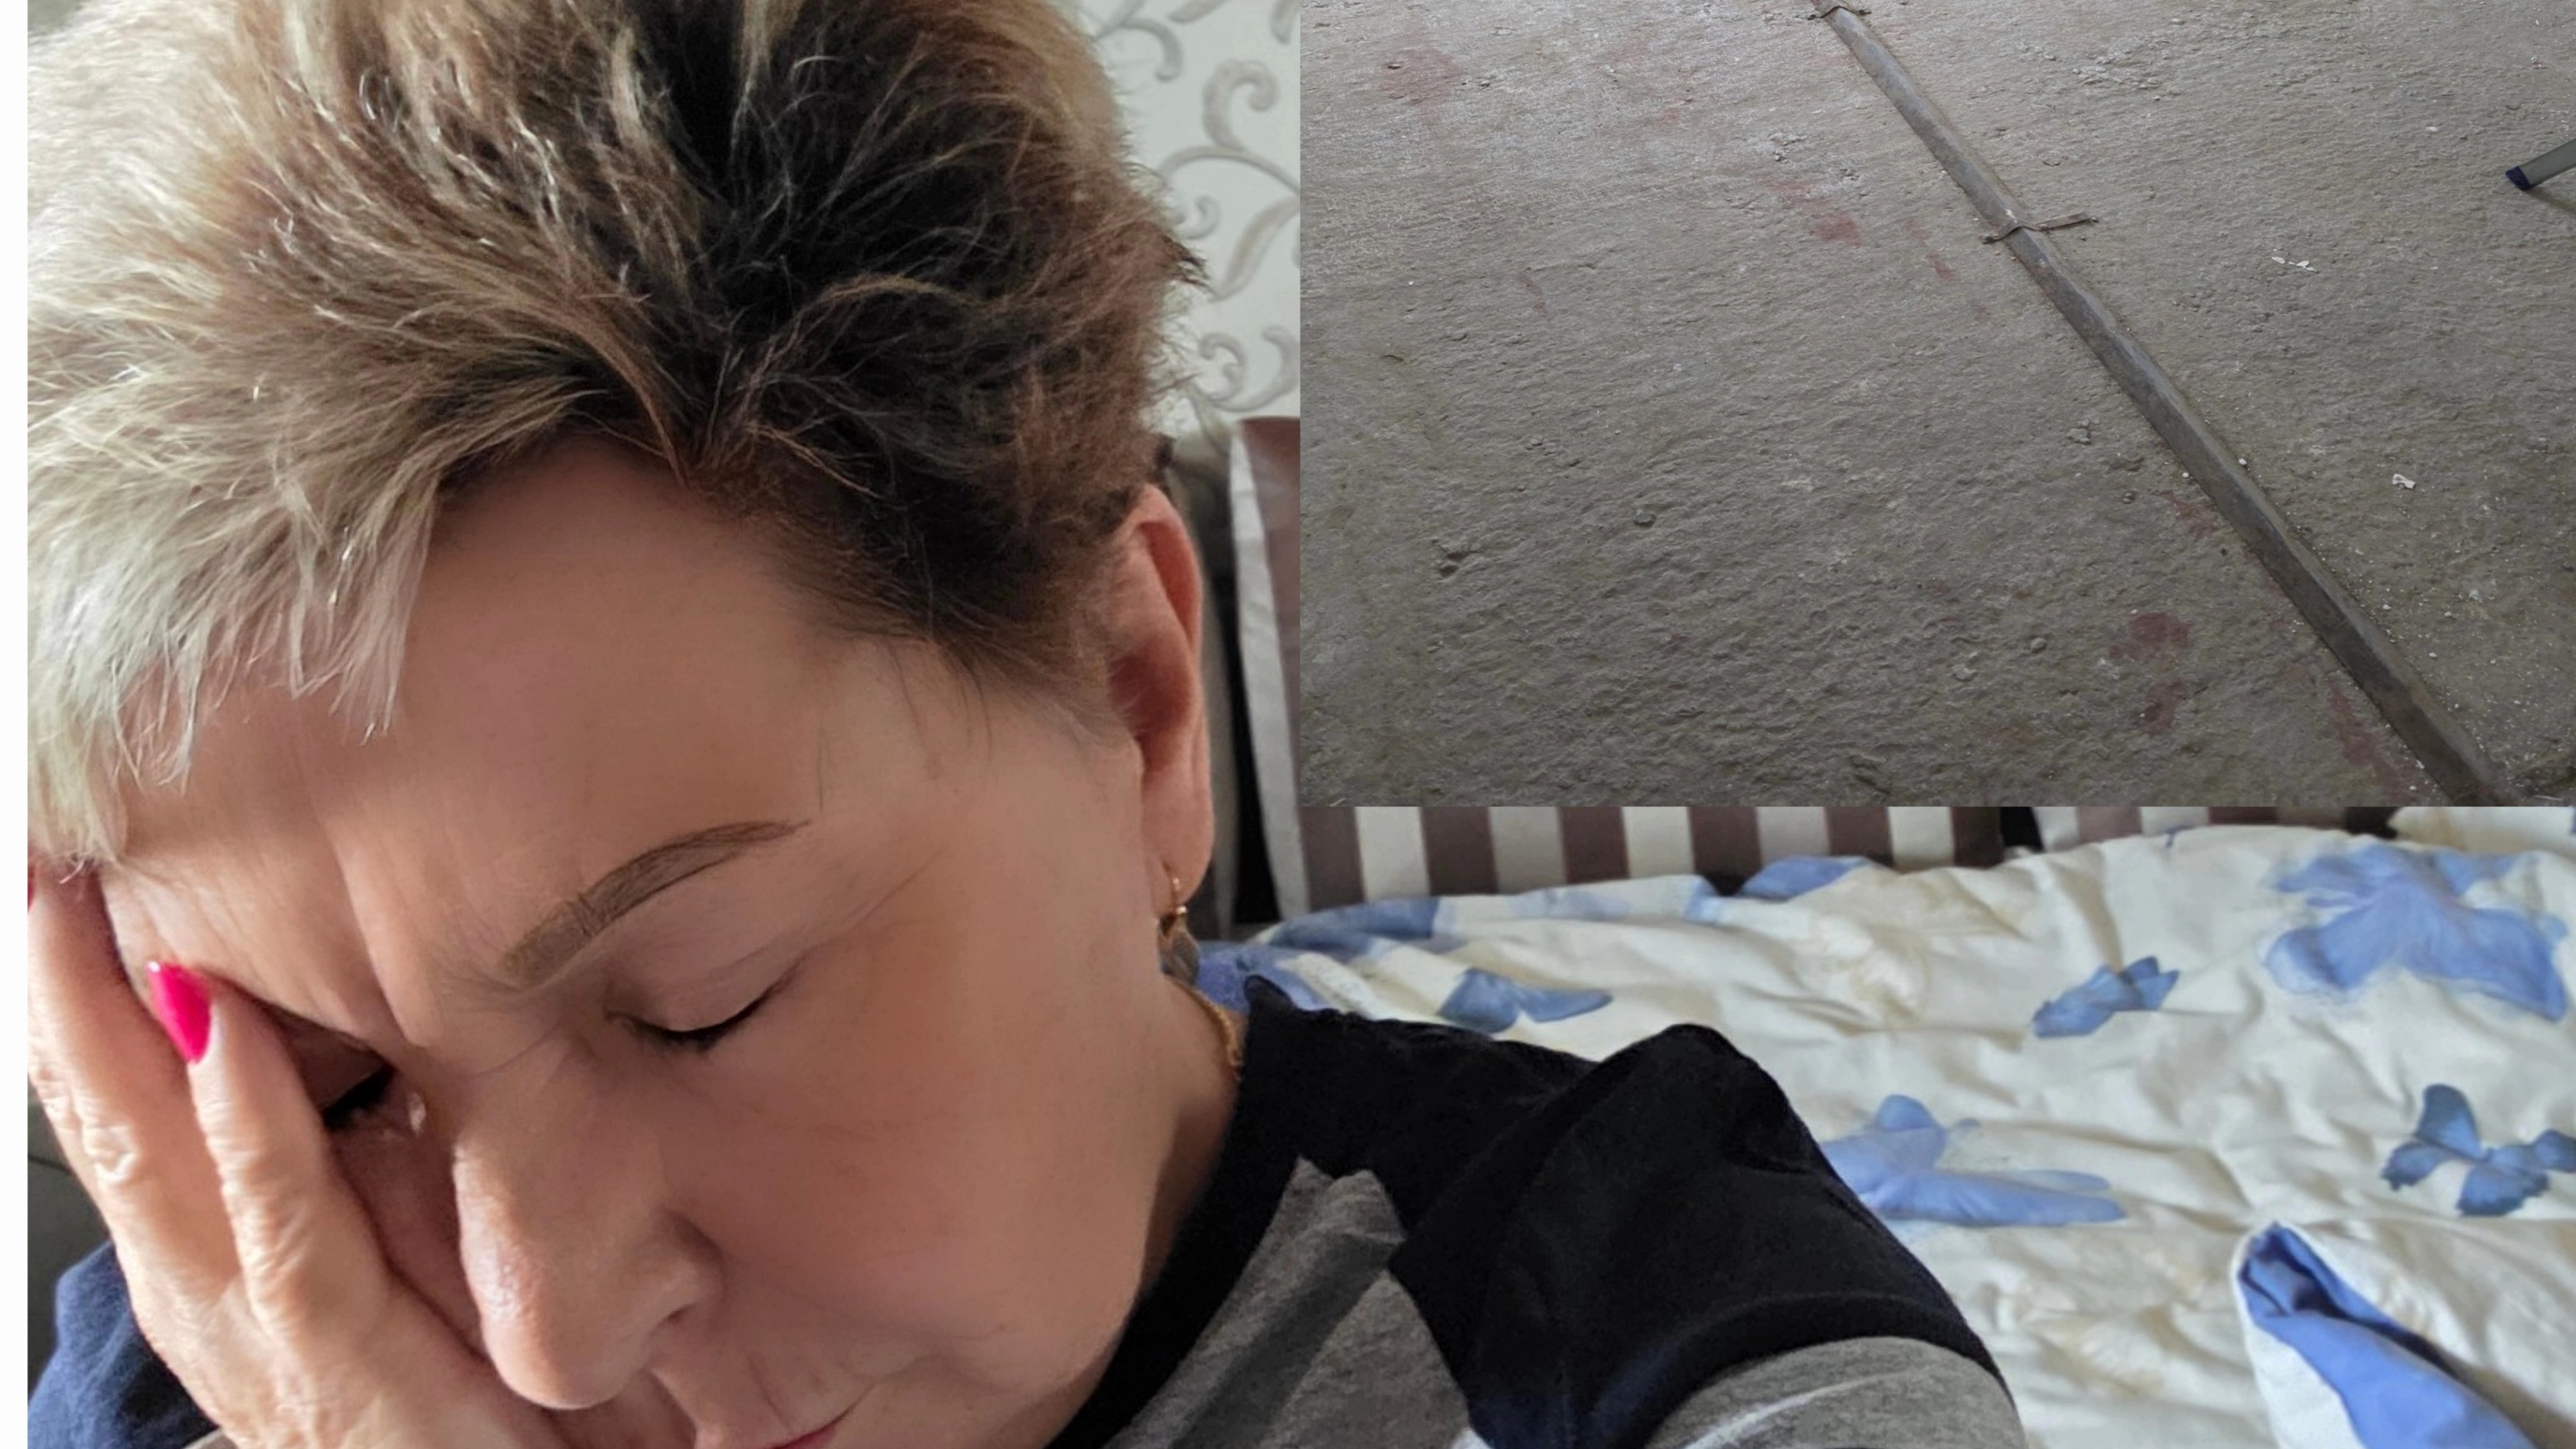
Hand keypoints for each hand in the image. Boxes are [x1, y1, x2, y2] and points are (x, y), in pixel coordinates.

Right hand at [28, 859, 577, 1448]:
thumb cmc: (497, 1384)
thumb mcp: (418, 1239)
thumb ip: (374, 1143)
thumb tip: (346, 1001)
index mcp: (222, 1253)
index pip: (125, 1100)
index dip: (75, 990)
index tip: (57, 862)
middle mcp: (215, 1294)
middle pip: (109, 1114)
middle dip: (58, 984)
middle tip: (38, 849)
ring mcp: (267, 1345)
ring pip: (158, 1162)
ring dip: (109, 1027)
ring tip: (74, 899)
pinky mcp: (349, 1386)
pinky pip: (288, 1242)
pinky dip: (250, 1131)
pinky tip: (224, 1027)